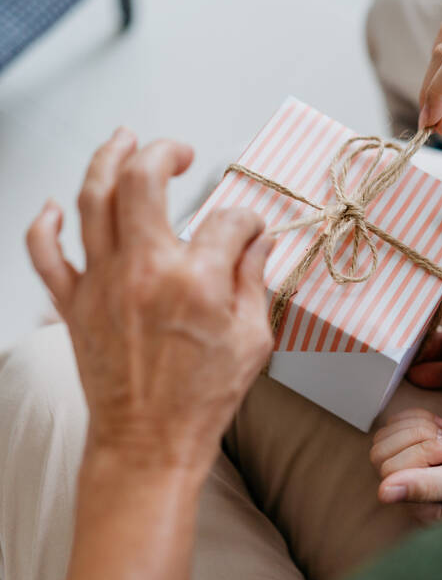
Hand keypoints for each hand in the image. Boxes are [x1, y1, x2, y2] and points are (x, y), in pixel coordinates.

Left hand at [26, 128, 274, 473]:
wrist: (149, 441)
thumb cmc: (202, 397)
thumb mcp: (253, 340)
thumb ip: (255, 280)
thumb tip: (259, 241)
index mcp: (196, 281)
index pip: (228, 220)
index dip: (247, 219)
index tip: (251, 230)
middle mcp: (144, 272)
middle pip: (142, 181)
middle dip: (164, 153)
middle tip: (179, 151)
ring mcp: (102, 284)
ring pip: (92, 200)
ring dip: (107, 159)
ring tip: (123, 138)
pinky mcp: (74, 304)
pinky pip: (45, 253)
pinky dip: (44, 223)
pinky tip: (55, 205)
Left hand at [370, 408, 441, 522]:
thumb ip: (427, 487)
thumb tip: (384, 493)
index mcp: (421, 507)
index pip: (389, 470)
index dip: (421, 452)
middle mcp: (413, 489)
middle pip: (381, 452)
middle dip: (419, 437)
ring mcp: (415, 464)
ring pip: (386, 435)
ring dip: (420, 426)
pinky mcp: (419, 441)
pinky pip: (397, 421)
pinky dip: (420, 416)